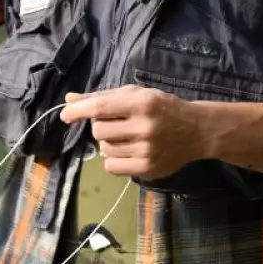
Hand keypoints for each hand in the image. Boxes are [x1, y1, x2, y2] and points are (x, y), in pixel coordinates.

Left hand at [59, 85, 206, 178]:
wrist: (197, 130)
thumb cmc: (161, 108)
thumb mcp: (135, 95)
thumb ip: (101, 97)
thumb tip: (69, 99)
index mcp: (142, 103)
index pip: (100, 107)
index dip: (78, 111)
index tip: (65, 115)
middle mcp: (145, 126)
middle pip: (98, 130)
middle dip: (101, 126)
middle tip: (118, 124)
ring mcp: (147, 149)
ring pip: (103, 149)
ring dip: (108, 143)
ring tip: (127, 137)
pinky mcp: (148, 168)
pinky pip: (111, 167)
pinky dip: (113, 160)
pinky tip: (127, 152)